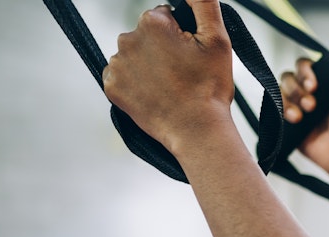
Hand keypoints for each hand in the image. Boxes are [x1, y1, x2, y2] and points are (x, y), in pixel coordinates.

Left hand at [103, 1, 235, 155]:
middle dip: (163, 48)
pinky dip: (136, 82)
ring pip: (135, 55)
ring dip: (150, 65)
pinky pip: (122, 76)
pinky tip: (155, 94)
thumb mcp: (218, 39)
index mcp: (153, 23)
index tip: (191, 55)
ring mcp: (117, 64)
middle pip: (147, 35)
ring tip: (171, 86)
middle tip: (183, 72)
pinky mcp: (111, 86)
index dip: (182, 35)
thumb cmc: (209, 87)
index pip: (165, 16)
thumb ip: (203, 4)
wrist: (196, 131)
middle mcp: (128, 39)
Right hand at [280, 58, 328, 184]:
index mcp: (322, 82)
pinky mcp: (286, 123)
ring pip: (279, 91)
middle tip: (312, 105)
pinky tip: (295, 119)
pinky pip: (273, 109)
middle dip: (298, 88)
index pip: (304, 65)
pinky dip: (282, 110)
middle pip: (288, 76)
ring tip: (303, 116)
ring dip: (290, 99)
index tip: (314, 85)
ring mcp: (296, 107)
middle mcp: (307, 92)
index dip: (305, 71)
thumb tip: (325, 58)